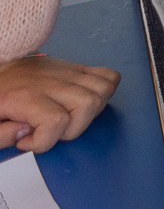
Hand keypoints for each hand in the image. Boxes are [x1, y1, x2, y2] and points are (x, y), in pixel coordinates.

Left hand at [0, 56, 119, 152]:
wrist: (0, 67)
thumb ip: (2, 136)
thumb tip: (27, 135)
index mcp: (24, 95)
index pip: (56, 121)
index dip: (43, 142)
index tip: (25, 142)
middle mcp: (51, 81)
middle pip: (87, 104)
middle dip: (73, 129)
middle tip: (49, 132)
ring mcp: (67, 72)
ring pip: (103, 90)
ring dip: (91, 112)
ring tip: (68, 118)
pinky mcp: (77, 68)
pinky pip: (108, 76)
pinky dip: (105, 91)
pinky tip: (83, 103)